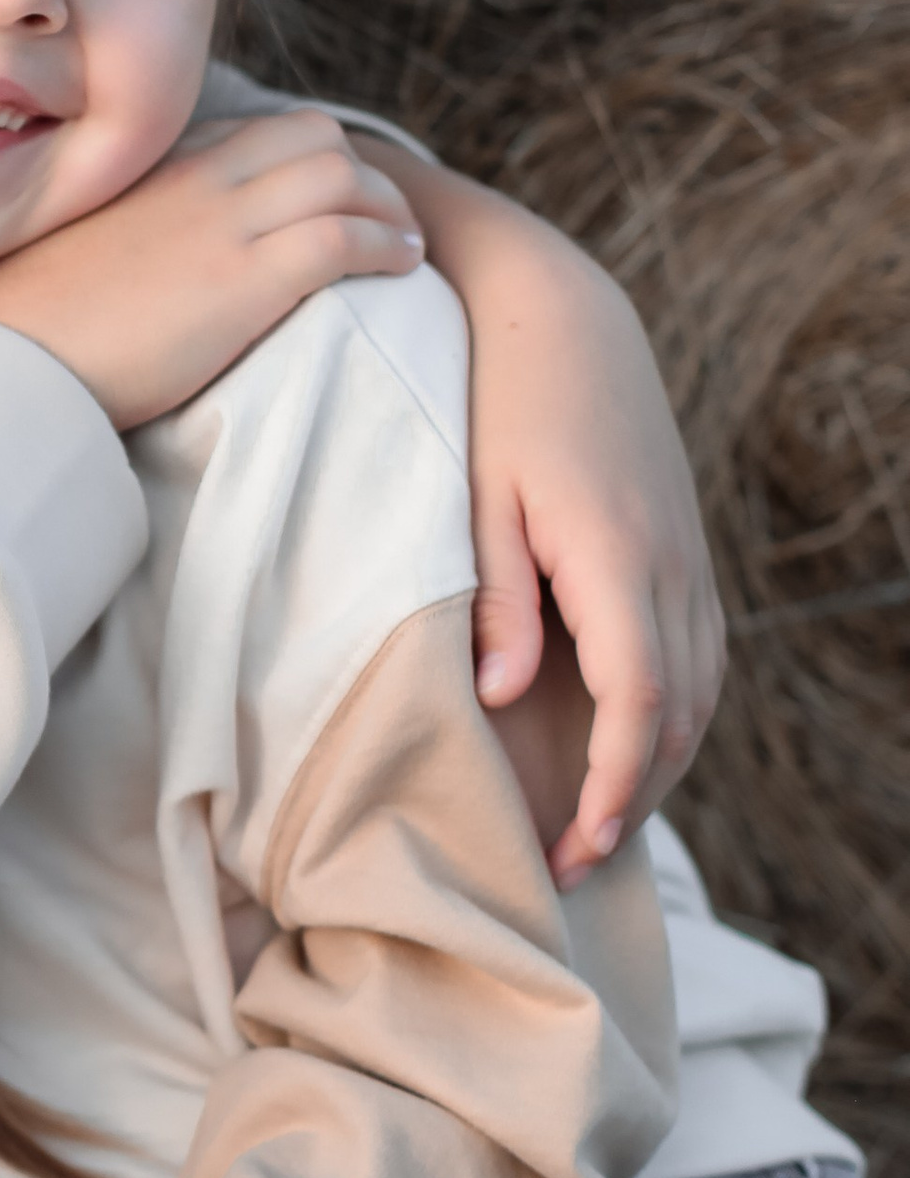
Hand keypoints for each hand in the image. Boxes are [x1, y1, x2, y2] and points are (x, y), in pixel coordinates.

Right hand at [0, 113, 423, 427]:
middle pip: (311, 136)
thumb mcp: (63, 250)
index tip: (319, 195)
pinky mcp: (247, 279)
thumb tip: (111, 262)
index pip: (251, 133)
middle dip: (359, 170)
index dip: (300, 159)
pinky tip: (402, 267)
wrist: (7, 360)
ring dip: (388, 206)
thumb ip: (107, 234)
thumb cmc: (18, 323)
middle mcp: (193, 181)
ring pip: (342, 176)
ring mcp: (224, 225)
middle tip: (379, 216)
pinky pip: (346, 237)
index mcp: (151, 171)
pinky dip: (388, 245)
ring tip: (404, 243)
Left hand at [389, 162, 723, 885]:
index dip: (615, 785)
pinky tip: (633, 747)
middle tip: (570, 862)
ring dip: (659, 765)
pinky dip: (674, 715)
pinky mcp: (680, 545)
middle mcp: (668, 562)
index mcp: (615, 556)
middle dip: (635, 798)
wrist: (559, 315)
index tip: (576, 848)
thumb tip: (504, 699)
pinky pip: (699, 653)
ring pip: (700, 689)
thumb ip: (496, 600)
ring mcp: (685, 553)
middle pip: (679, 713)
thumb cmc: (496, 403)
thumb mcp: (478, 500)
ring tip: (600, 824)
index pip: (639, 700)